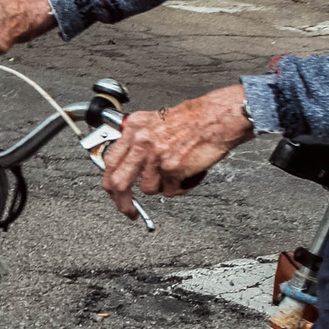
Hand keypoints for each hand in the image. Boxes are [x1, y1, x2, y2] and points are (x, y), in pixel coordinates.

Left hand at [100, 85, 252, 217]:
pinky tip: (190, 173)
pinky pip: (171, 191)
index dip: (111, 182)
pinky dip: (181, 187)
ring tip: (179, 172)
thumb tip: (130, 163)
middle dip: (122, 203)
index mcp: (135, 128)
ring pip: (149, 189)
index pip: (110, 161)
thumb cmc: (195, 118)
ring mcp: (156, 155)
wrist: (218, 117)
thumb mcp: (157, 121)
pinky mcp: (172, 168)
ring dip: (164, 186)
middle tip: (129, 211)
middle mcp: (141, 141)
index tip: (115, 193)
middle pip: (118, 182)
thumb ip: (140, 140)